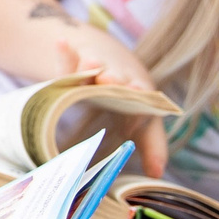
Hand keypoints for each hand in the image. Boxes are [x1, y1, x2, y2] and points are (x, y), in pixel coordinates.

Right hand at [50, 41, 169, 177]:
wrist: (107, 54)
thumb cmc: (124, 96)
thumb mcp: (139, 118)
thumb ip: (150, 143)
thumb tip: (157, 175)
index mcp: (142, 99)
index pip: (147, 116)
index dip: (147, 132)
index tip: (145, 148)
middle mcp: (123, 81)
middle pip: (122, 83)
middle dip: (120, 84)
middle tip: (120, 86)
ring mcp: (100, 67)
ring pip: (97, 67)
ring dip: (95, 66)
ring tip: (91, 66)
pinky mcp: (76, 58)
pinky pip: (70, 57)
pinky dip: (65, 51)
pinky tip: (61, 43)